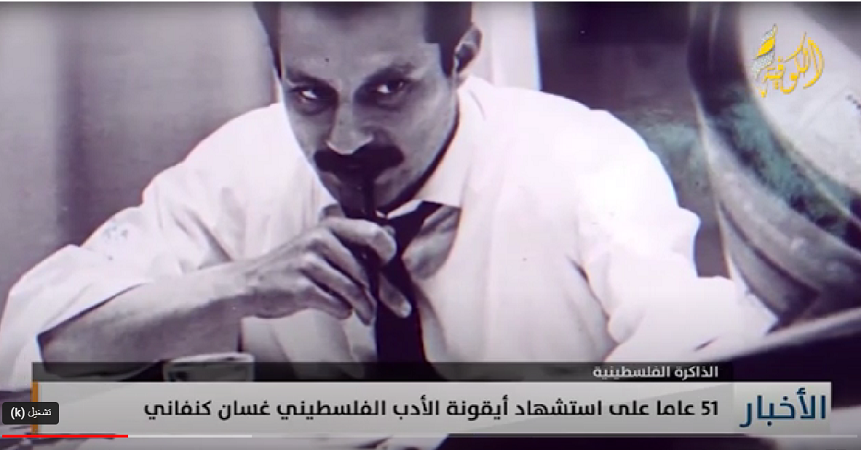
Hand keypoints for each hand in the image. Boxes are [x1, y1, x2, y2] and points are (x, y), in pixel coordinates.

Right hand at [237, 216, 410, 323]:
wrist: (252, 283)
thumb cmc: (296, 265)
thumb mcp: (322, 244)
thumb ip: (353, 244)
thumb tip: (392, 245)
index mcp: (330, 225)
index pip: (374, 233)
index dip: (388, 251)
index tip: (388, 265)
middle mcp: (320, 239)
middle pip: (366, 271)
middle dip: (381, 293)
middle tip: (395, 305)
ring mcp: (309, 262)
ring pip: (354, 290)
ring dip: (364, 307)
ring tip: (365, 314)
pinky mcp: (301, 287)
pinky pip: (337, 305)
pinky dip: (341, 311)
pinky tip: (336, 309)